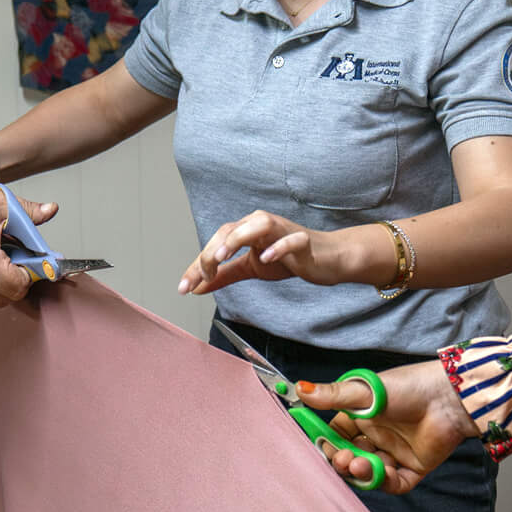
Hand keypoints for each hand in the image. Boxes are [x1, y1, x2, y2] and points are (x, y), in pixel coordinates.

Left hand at [179, 211, 356, 295]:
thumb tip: (196, 287)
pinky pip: (292, 239)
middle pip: (231, 230)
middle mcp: (261, 224)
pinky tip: (267, 258)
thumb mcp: (251, 268)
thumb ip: (225, 276)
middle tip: (203, 275)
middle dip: (212, 253)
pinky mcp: (304, 241)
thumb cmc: (289, 258)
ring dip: (238, 238)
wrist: (327, 259)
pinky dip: (279, 246)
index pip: (216, 243)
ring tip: (223, 256)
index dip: (198, 265)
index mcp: (247, 229)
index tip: (184, 288)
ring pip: (258, 224)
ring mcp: (284, 230)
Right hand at [296, 359, 478, 494]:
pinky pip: (394, 483)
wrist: (449, 398)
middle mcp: (378, 435)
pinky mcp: (414, 467)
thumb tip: (300, 390)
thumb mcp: (366, 390)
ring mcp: (395, 452)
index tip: (322, 446)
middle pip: (351, 457)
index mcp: (364, 416)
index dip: (328, 444)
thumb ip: (333, 396)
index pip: (337, 435)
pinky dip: (385, 481)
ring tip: (361, 463)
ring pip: (369, 472)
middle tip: (343, 458)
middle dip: (343, 461)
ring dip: (362, 471)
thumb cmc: (410, 387)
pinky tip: (382, 471)